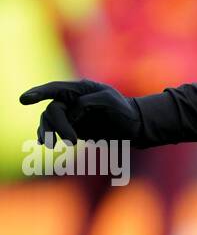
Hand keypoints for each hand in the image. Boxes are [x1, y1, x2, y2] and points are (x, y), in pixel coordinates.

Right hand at [20, 79, 142, 146]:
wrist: (133, 126)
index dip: (38, 93)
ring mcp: (70, 114)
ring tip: (50, 145)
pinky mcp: (72, 128)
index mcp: (79, 89)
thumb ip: (89, 102)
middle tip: (73, 141)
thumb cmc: (123, 110)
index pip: (55, 89)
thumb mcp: (110, 100)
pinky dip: (47, 135)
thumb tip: (71, 112)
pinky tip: (43, 143)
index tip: (25, 100)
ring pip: (49, 121)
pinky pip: (54, 131)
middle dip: (59, 126)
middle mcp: (71, 100)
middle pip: (53, 110)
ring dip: (48, 132)